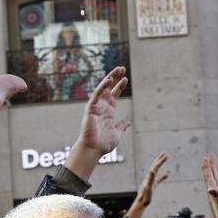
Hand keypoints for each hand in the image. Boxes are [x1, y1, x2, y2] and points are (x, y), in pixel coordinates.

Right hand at [65, 66, 130, 180]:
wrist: (94, 149)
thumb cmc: (104, 144)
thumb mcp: (117, 133)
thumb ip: (121, 126)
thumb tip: (127, 122)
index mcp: (108, 112)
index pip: (114, 95)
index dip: (119, 86)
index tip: (125, 78)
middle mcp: (102, 107)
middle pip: (108, 88)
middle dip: (115, 78)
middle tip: (122, 68)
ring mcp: (96, 107)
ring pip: (103, 88)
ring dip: (110, 78)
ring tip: (118, 69)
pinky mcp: (90, 108)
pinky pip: (96, 95)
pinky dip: (102, 86)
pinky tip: (109, 79)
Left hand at [125, 153, 167, 217]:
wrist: (142, 202)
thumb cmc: (145, 195)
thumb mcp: (148, 186)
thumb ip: (150, 178)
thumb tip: (152, 170)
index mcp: (150, 176)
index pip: (156, 166)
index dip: (161, 161)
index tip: (166, 155)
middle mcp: (150, 177)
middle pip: (155, 166)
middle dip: (159, 159)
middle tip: (164, 153)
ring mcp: (151, 180)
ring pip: (156, 170)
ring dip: (160, 165)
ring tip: (164, 160)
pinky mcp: (153, 185)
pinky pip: (159, 179)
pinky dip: (163, 176)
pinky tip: (167, 175)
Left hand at [201, 153, 217, 217]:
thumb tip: (210, 188)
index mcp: (214, 196)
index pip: (209, 178)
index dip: (207, 168)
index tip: (205, 157)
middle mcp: (216, 195)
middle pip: (212, 177)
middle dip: (211, 165)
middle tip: (209, 155)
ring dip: (216, 170)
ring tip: (215, 161)